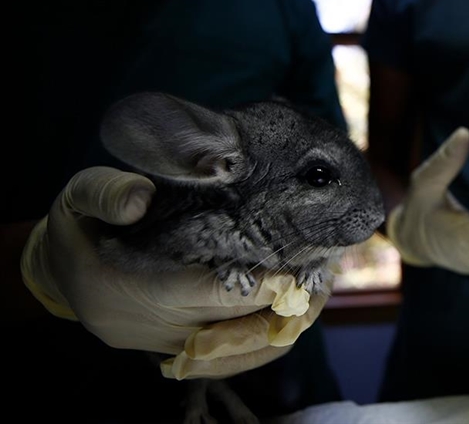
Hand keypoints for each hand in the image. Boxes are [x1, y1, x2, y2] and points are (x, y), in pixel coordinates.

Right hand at [20, 167, 327, 379]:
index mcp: (127, 291)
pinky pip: (230, 361)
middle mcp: (151, 329)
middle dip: (284, 303)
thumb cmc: (76, 230)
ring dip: (282, 327)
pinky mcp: (176, 353)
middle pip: (234, 327)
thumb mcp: (76, 198)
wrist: (57, 273)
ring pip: (239, 354)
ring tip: (319, 293)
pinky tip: (292, 313)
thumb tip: (140, 198)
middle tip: (324, 270)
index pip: (206, 295)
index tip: (298, 270)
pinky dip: (264, 340)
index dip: (258, 286)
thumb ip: (106, 194)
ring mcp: (164, 348)